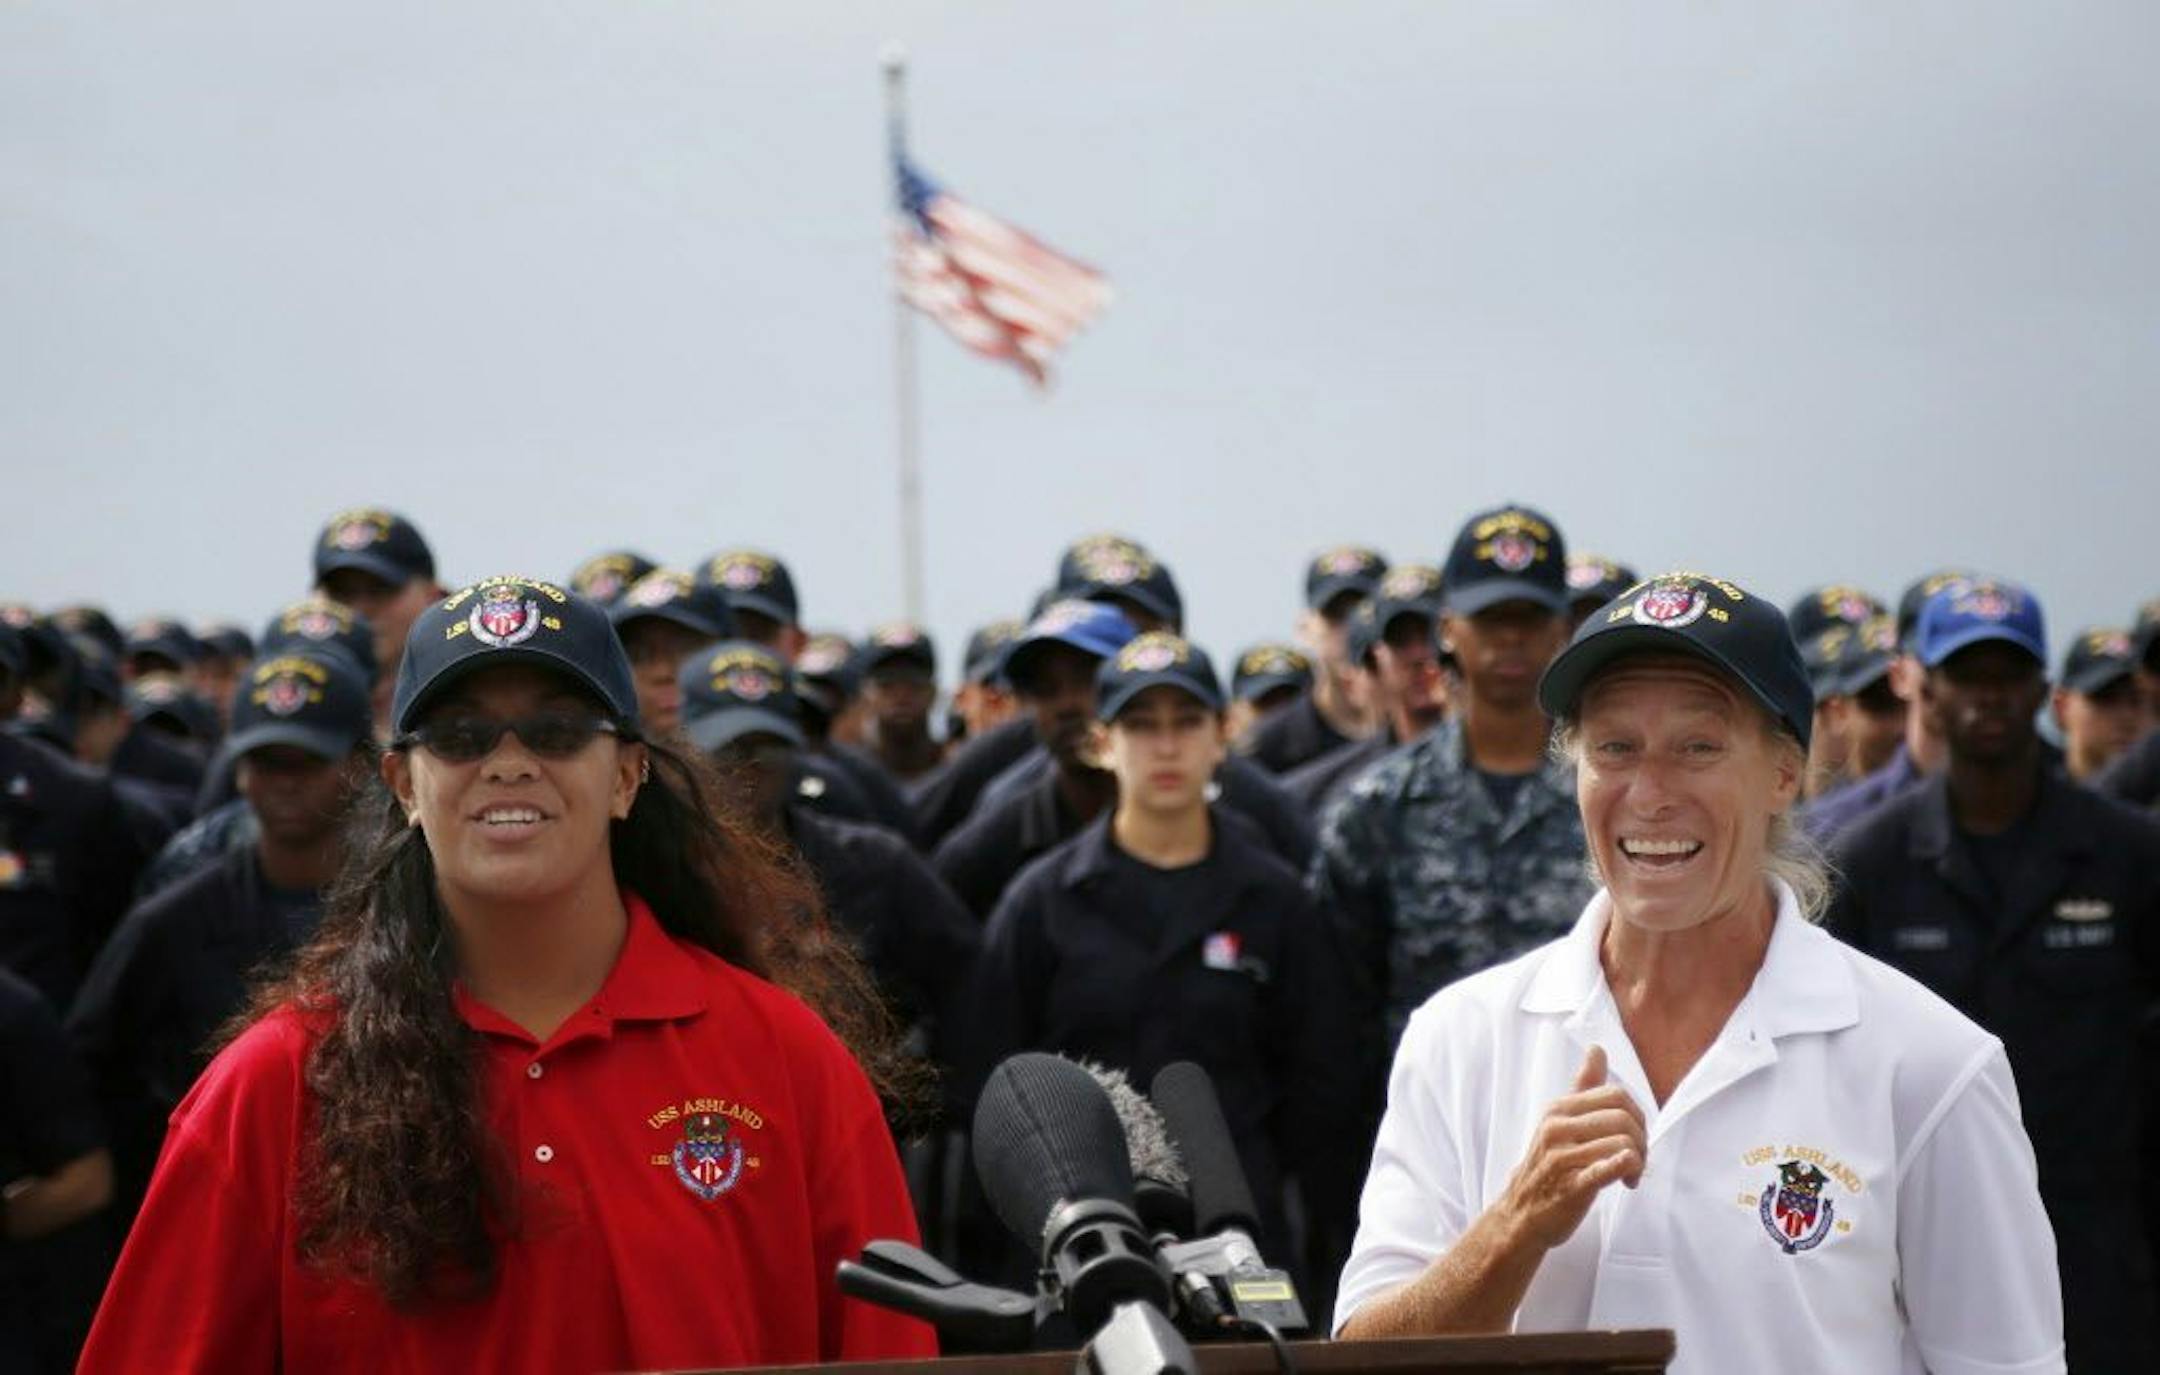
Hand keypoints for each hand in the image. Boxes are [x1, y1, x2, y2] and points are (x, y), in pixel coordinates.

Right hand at [1498, 1045, 1646, 1252]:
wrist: (1521, 1213)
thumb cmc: (1548, 1165)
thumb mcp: (1560, 1121)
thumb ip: (1583, 1086)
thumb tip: (1597, 1049)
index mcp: (1558, 1109)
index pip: (1616, 1096)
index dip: (1637, 1116)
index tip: (1634, 1138)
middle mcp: (1557, 1128)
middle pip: (1623, 1119)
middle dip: (1642, 1140)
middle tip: (1637, 1161)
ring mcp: (1562, 1158)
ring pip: (1622, 1144)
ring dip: (1638, 1163)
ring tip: (1630, 1177)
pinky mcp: (1570, 1187)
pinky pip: (1604, 1170)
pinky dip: (1623, 1167)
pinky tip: (1628, 1177)